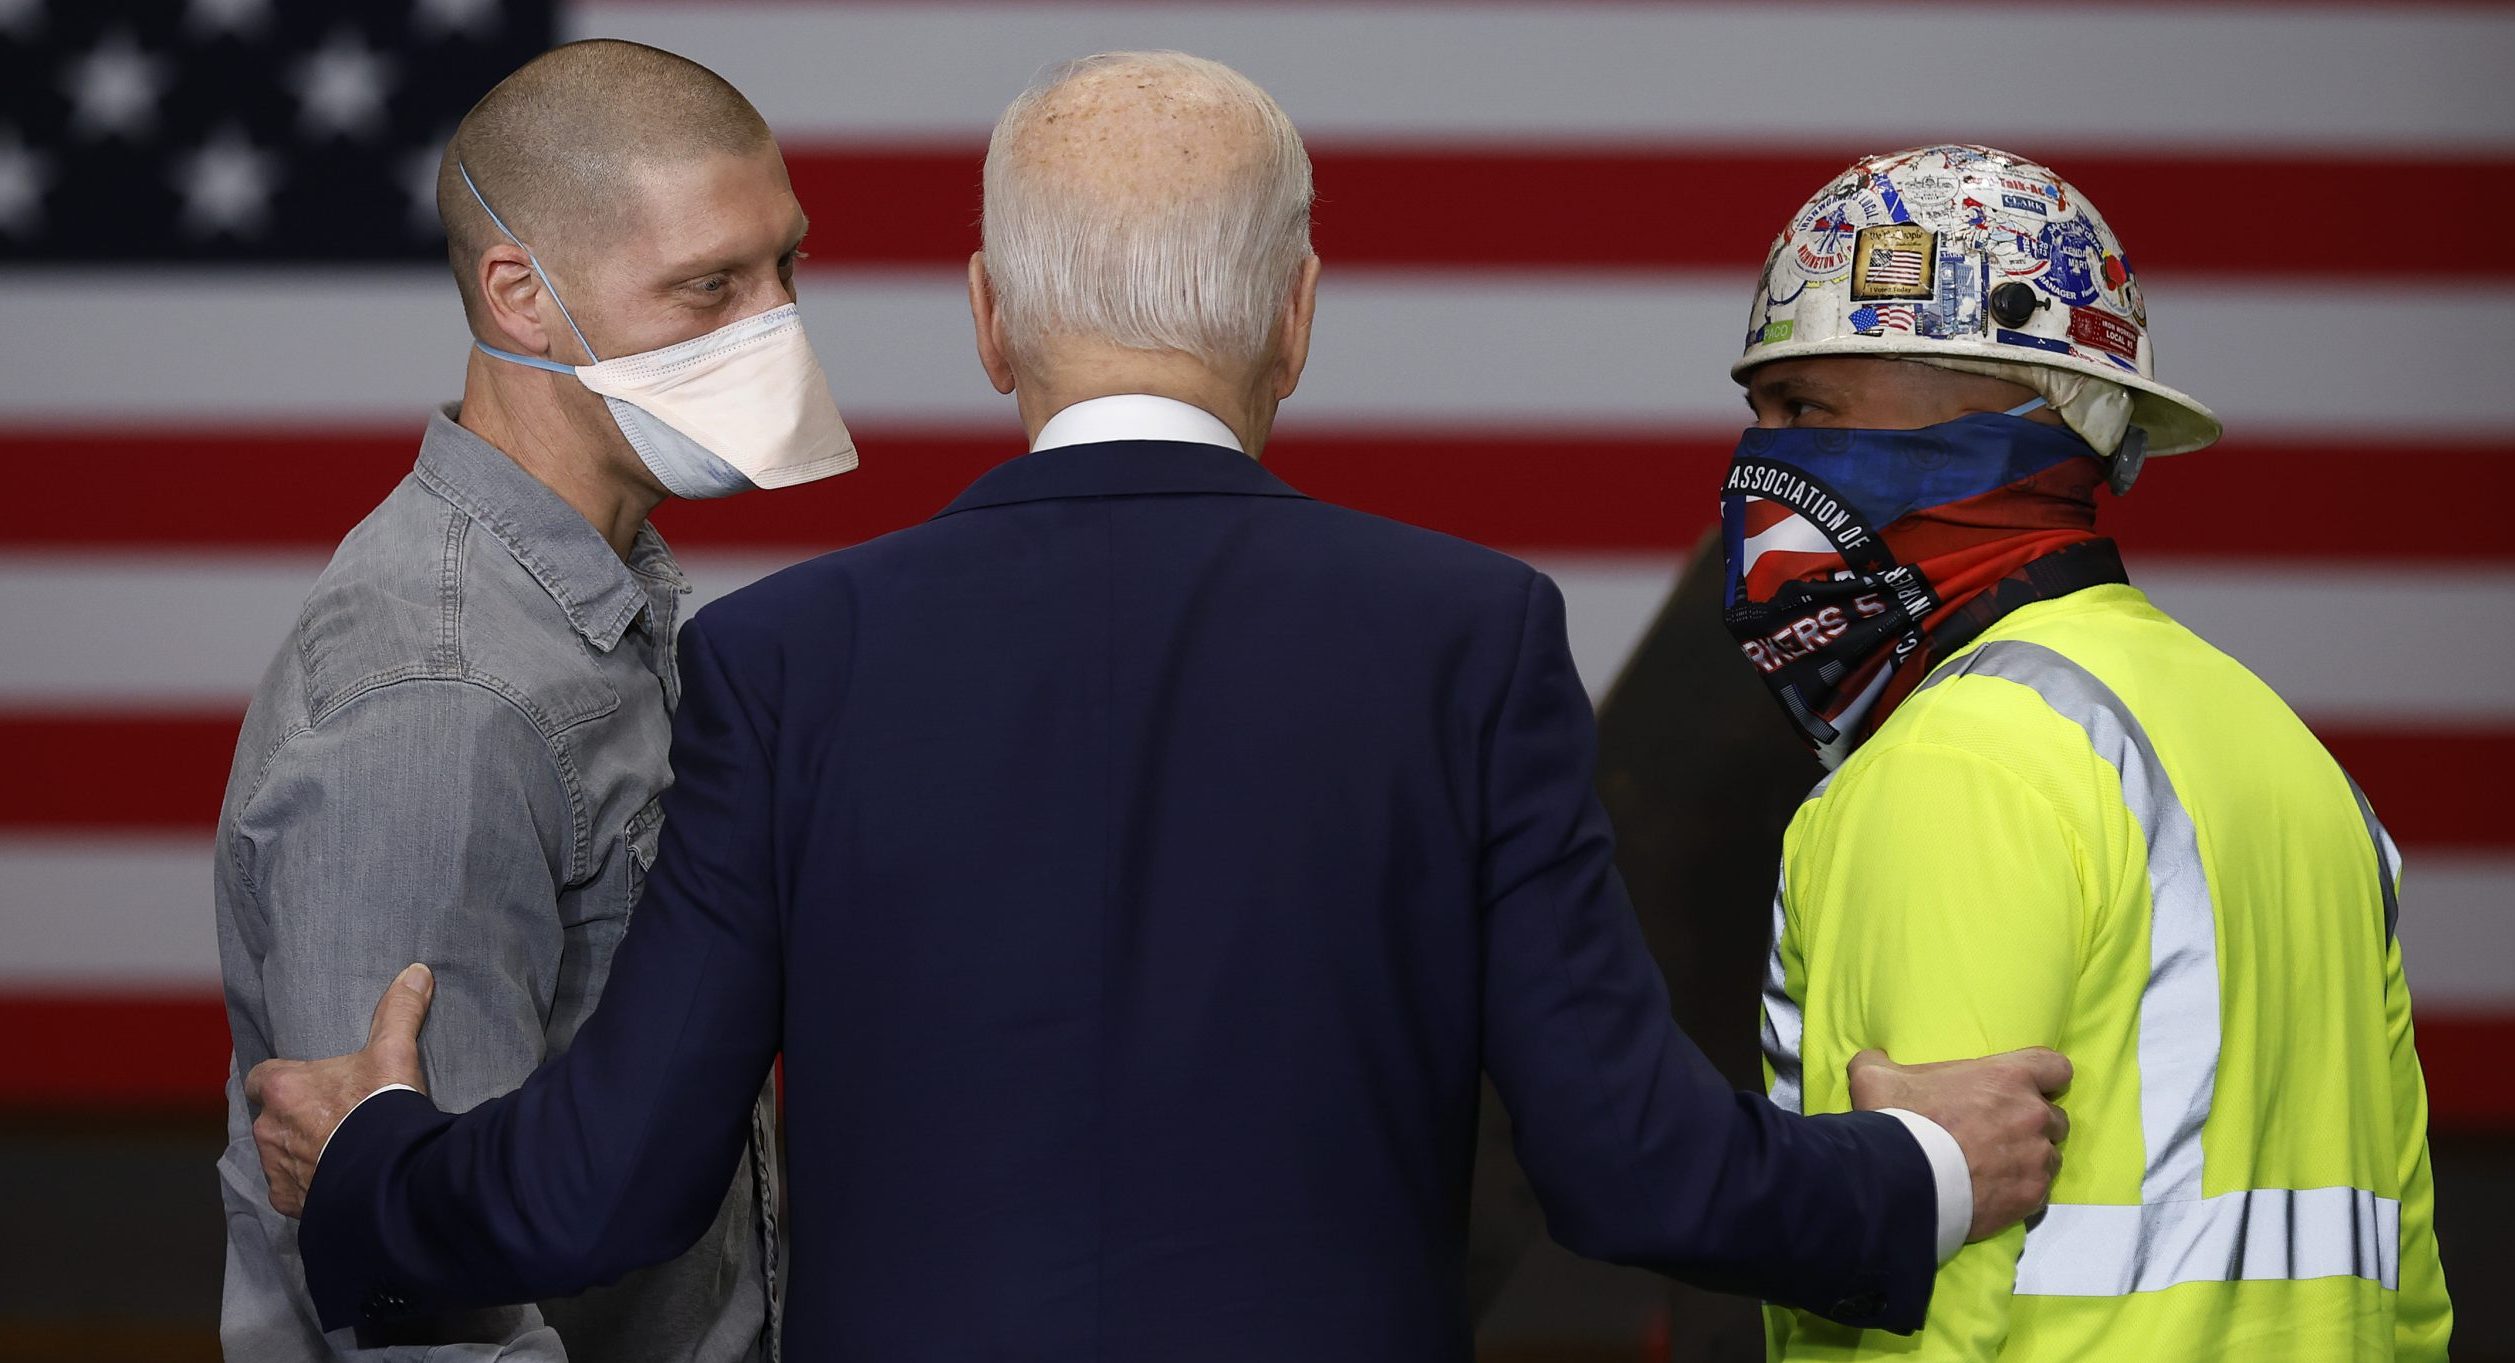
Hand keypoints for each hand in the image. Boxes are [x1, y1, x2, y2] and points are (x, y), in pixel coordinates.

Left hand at [244, 963, 435, 1217]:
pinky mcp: (288, 1200)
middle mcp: (268, 1128)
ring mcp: (276, 1167)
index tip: (303, 1083)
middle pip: (271, 1117)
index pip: (261, 1077)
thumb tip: (416, 971)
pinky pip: (289, 1190)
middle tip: (331, 1118)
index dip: (281, 1080)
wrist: (391, 1175)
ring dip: (298, 1151)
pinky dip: (306, 1185)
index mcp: (285, 1088)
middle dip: (293, 1118)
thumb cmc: (382, 1109)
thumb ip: (400, 1011)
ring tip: (336, 1150)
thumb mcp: (395, 1053)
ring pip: (277, 1154)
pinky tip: (334, 1179)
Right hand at [1848, 1046, 2070, 1241]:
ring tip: (1997, 1169)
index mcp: (2007, 1076)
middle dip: (2033, 1124)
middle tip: (2001, 1135)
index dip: (2046, 1078)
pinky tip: (1994, 1193)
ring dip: (2030, 1159)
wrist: (1901, 1179)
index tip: (2027, 1090)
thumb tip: (1872, 1057)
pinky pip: (2041, 1190)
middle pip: (2055, 1117)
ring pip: (2050, 1156)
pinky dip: (2022, 1191)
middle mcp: (2032, 1114)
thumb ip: (1880, 1062)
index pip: (2056, 1067)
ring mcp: (2036, 1157)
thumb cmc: (1898, 1120)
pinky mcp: (2032, 1195)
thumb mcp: (1877, 1077)